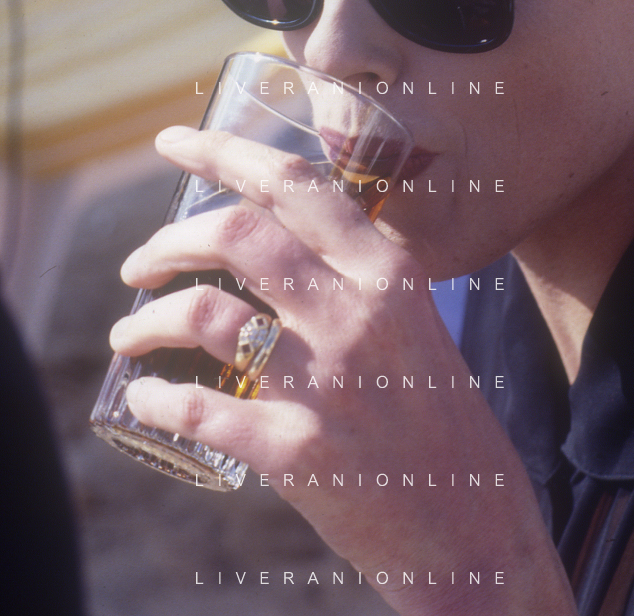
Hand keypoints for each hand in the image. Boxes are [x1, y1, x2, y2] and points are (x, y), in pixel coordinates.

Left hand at [110, 125, 576, 615]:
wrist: (473, 525)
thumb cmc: (436, 416)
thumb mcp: (412, 320)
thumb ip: (353, 275)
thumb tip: (272, 236)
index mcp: (387, 271)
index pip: (294, 183)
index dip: (223, 152)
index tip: (172, 141)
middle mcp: (356, 312)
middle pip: (237, 233)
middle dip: (168, 238)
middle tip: (139, 261)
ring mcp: (325, 381)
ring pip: (205, 313)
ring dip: (147, 317)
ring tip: (126, 332)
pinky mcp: (295, 449)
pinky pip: (199, 407)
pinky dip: (158, 396)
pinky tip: (146, 396)